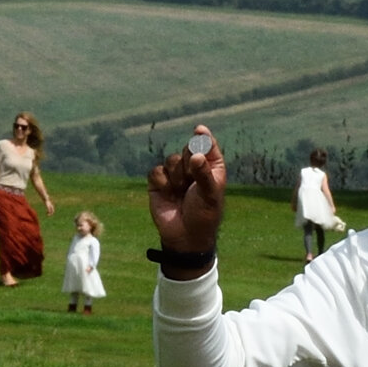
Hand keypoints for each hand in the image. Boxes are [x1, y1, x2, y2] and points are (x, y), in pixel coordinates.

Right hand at [148, 125, 225, 268]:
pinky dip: (162, 182)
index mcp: (211, 168)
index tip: (199, 130)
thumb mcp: (210, 194)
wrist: (185, 236)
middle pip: (187, 149)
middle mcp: (193, 168)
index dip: (203, 137)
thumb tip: (195, 154)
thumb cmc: (204, 214)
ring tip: (181, 192)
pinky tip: (168, 194)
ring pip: (171, 159)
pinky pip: (156, 171)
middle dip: (188, 162)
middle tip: (192, 179)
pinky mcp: (158, 182)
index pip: (207, 146)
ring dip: (176, 176)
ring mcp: (175, 174)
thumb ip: (203, 173)